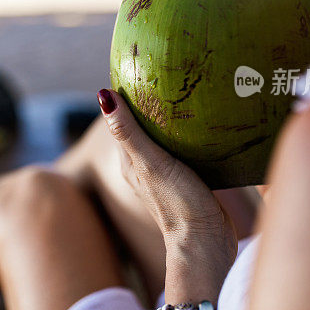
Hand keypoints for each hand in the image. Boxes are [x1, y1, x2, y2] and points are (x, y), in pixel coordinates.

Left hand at [97, 89, 236, 266]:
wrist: (207, 243)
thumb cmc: (176, 204)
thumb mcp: (150, 163)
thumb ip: (128, 132)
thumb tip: (103, 94)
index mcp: (130, 160)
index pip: (122, 118)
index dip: (127, 93)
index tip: (140, 65)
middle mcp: (145, 166)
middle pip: (145, 126)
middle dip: (153, 101)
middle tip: (170, 72)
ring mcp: (167, 175)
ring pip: (167, 138)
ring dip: (173, 118)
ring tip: (189, 91)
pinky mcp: (190, 181)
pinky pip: (187, 150)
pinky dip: (191, 134)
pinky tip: (207, 124)